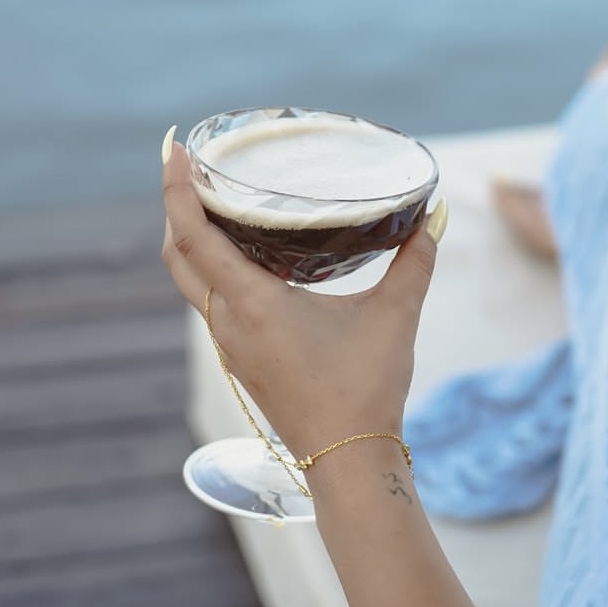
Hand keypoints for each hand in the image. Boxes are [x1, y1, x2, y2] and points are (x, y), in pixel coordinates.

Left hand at [161, 138, 442, 459]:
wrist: (348, 459)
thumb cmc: (365, 389)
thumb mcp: (394, 317)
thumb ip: (415, 263)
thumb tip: (434, 217)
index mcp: (252, 303)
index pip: (192, 235)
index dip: (175, 188)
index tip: (173, 147)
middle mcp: (228, 322)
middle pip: (177, 255)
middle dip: (176, 208)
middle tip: (192, 168)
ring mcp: (232, 344)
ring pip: (192, 281)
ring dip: (194, 240)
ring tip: (219, 204)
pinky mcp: (244, 358)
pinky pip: (213, 302)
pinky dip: (216, 269)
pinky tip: (250, 259)